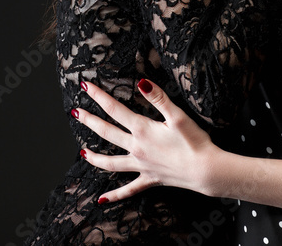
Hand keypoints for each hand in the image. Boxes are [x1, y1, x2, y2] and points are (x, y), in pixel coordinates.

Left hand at [76, 78, 218, 202]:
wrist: (206, 170)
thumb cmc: (195, 142)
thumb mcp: (178, 115)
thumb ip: (158, 98)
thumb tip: (141, 82)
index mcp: (142, 130)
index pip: (114, 109)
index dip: (98, 96)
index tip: (86, 86)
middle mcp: (137, 148)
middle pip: (106, 133)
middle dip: (89, 121)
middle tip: (75, 112)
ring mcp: (141, 166)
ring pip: (111, 163)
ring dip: (95, 158)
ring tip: (82, 153)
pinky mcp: (150, 179)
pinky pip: (128, 189)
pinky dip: (114, 195)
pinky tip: (101, 199)